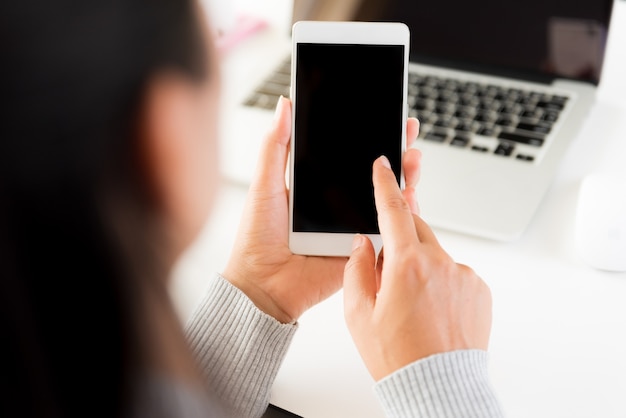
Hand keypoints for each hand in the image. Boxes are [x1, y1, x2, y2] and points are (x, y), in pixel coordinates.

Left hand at [223, 97, 420, 322]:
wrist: (262, 286)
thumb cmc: (257, 239)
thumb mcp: (265, 184)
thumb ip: (275, 146)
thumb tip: (284, 106)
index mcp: (317, 187)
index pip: (349, 156)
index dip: (368, 136)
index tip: (383, 116)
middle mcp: (338, 205)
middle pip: (374, 174)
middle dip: (395, 151)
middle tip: (406, 130)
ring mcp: (351, 227)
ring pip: (386, 199)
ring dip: (405, 178)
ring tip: (412, 159)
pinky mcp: (361, 249)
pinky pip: (387, 230)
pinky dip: (403, 214)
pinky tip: (410, 195)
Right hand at [343, 156, 492, 380]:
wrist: (438, 389)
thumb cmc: (397, 357)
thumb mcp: (358, 314)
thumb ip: (357, 269)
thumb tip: (363, 243)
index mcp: (407, 265)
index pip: (394, 211)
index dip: (386, 184)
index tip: (383, 165)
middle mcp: (440, 263)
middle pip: (416, 230)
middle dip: (400, 239)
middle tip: (388, 274)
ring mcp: (464, 276)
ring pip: (435, 254)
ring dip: (420, 266)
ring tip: (412, 306)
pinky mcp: (479, 290)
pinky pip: (454, 273)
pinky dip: (441, 282)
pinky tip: (432, 311)